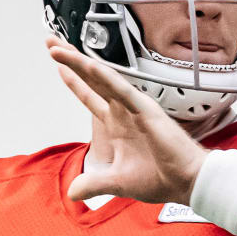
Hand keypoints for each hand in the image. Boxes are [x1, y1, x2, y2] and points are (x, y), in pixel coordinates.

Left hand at [46, 34, 206, 204]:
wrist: (185, 183)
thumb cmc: (160, 178)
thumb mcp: (116, 183)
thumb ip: (93, 184)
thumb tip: (72, 192)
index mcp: (118, 124)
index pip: (91, 96)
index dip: (74, 81)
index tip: (58, 65)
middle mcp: (124, 110)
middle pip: (92, 78)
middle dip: (70, 60)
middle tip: (51, 42)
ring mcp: (134, 107)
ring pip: (102, 77)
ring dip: (79, 62)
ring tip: (57, 48)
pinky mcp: (146, 110)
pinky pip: (121, 89)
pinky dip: (104, 77)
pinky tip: (87, 65)